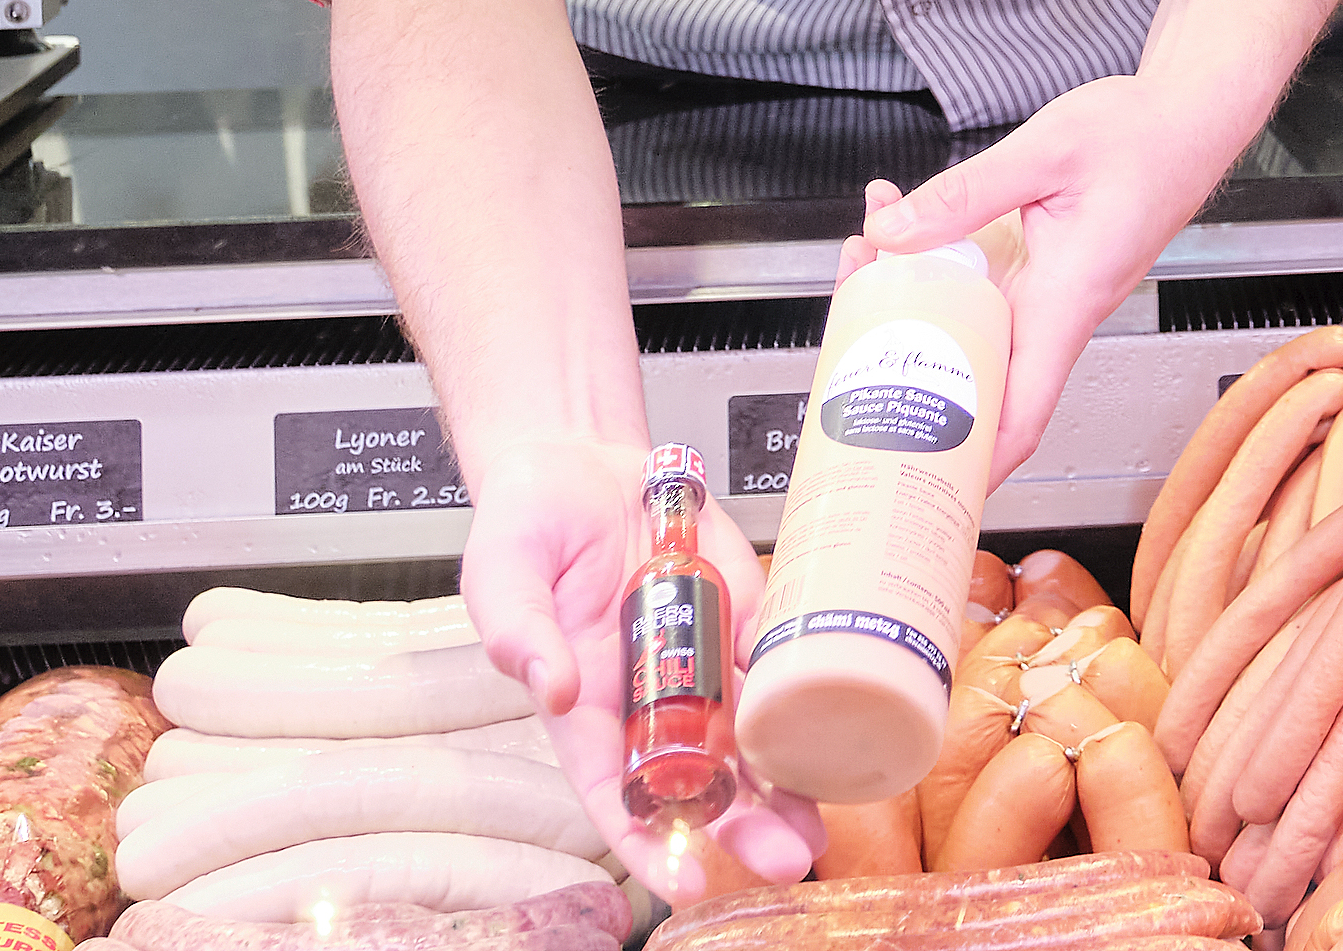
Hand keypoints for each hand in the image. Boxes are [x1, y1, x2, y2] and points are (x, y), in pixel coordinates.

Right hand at [460, 428, 824, 904]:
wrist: (582, 459)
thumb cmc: (529, 525)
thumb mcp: (504, 571)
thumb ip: (519, 630)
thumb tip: (550, 687)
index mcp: (586, 708)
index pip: (617, 795)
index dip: (650, 844)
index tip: (684, 883)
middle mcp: (650, 698)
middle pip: (701, 781)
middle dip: (742, 828)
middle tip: (784, 859)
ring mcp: (702, 659)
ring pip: (750, 738)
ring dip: (786, 786)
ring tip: (819, 829)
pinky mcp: (742, 614)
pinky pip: (778, 662)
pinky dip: (809, 695)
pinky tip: (839, 725)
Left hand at [863, 71, 1258, 482]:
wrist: (1188, 119)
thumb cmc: (1143, 138)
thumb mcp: (1045, 151)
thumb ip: (965, 192)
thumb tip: (893, 231)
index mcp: (1068, 300)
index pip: (1024, 410)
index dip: (979, 459)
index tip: (933, 486)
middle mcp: (1060, 312)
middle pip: (981, 378)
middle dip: (909, 366)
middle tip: (850, 324)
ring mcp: (1052, 296)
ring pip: (973, 332)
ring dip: (914, 311)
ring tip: (866, 261)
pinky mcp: (1045, 273)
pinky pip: (983, 293)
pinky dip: (937, 270)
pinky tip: (906, 229)